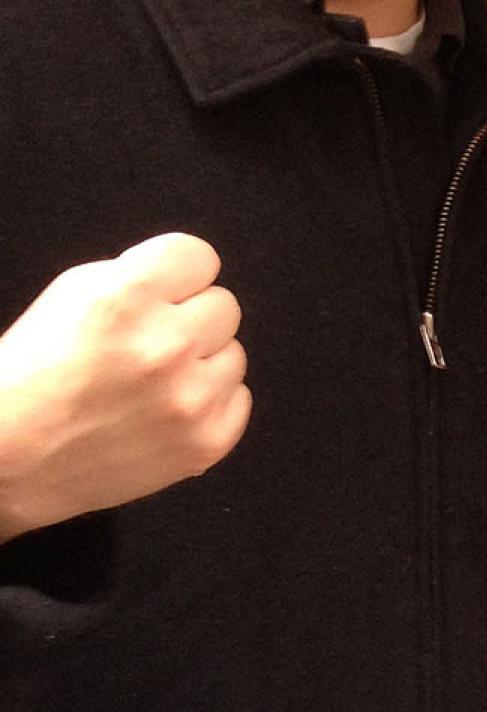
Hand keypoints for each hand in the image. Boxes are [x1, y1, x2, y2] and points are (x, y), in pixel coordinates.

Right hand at [0, 234, 248, 536]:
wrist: (14, 454)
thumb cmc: (36, 372)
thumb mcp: (73, 294)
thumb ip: (137, 276)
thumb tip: (186, 280)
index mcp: (128, 298)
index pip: (200, 257)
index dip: (178, 276)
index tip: (162, 293)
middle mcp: (166, 346)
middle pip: (224, 305)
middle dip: (190, 318)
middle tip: (151, 343)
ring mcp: (191, 399)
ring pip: (234, 354)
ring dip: (201, 363)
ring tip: (153, 382)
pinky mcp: (206, 442)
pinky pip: (239, 400)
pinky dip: (209, 403)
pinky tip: (166, 410)